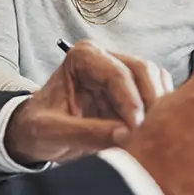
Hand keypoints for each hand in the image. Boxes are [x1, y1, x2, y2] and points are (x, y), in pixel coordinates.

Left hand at [4, 41, 172, 164]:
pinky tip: (152, 135)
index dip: (131, 101)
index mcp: (82, 57)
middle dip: (150, 102)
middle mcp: (105, 58)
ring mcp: (121, 74)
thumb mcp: (53, 133)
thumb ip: (87, 133)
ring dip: (158, 108)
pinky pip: (156, 97)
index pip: (117, 73)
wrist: (34, 137)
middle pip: (143, 71)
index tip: (136, 130)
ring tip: (152, 137)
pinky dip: (159, 114)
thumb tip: (126, 136)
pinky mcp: (131, 93)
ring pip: (155, 82)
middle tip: (151, 134)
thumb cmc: (38, 129)